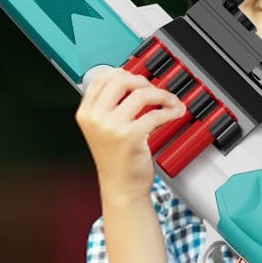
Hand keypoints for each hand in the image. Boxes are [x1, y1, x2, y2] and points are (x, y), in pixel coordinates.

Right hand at [75, 66, 187, 200]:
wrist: (122, 189)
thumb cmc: (116, 161)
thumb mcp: (104, 130)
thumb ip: (111, 106)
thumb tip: (132, 82)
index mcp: (86, 113)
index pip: (102, 78)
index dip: (123, 73)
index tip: (138, 79)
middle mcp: (96, 118)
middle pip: (121, 80)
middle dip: (143, 81)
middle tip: (155, 91)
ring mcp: (111, 127)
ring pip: (142, 94)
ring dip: (162, 94)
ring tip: (171, 102)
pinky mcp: (130, 136)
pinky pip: (156, 114)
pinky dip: (170, 110)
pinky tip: (175, 113)